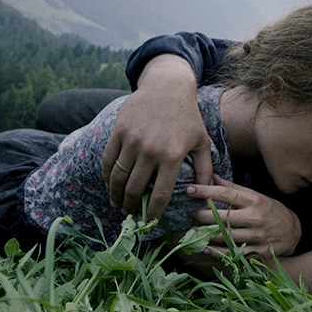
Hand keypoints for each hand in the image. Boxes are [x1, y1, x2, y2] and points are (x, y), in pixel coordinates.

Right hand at [102, 56, 212, 217]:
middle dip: (131, 208)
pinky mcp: (119, 131)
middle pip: (135, 189)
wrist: (167, 87)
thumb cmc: (188, 117)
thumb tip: (204, 194)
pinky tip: (109, 184)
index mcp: (173, 155)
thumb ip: (205, 169)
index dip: (154, 213)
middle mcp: (151, 149)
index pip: (161, 194)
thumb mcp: (202, 141)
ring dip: (115, 196)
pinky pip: (108, 160)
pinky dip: (106, 176)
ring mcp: (132, 140)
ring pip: (118, 177)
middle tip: (130, 216)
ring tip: (118, 205)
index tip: (150, 224)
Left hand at [187, 175, 301, 256]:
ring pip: (226, 236)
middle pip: (223, 216)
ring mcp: (257, 236)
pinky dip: (217, 252)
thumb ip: (233, 187)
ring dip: (206, 235)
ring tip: (192, 232)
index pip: (226, 193)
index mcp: (254, 200)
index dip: (206, 191)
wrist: (294, 231)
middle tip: (190, 214)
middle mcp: (256, 217)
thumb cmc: (271, 210)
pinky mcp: (258, 252)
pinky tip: (205, 248)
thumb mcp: (256, 195)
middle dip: (202, 215)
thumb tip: (212, 176)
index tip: (189, 190)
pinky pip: (233, 253)